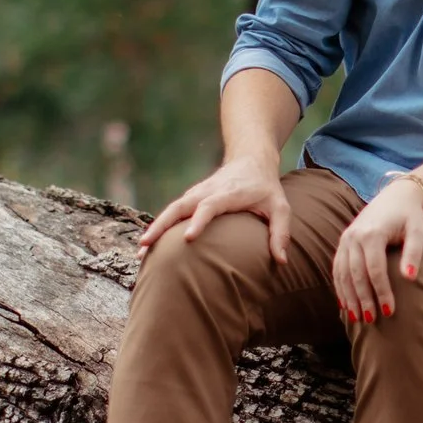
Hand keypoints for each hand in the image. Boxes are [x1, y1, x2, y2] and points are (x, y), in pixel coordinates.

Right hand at [136, 151, 291, 262]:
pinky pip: (172, 212)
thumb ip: (281, 233)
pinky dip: (159, 226)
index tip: (189, 238)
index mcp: (228, 193)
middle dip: (161, 225)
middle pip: (179, 206)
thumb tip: (282, 262)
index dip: (199, 221)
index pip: (209, 206)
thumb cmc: (266, 188)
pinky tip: (148, 245)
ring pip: (171, 209)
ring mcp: (196, 194)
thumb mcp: (280, 207)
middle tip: (146, 246)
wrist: (250, 159)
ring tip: (140, 251)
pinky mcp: (191, 199)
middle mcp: (207, 192)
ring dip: (155, 228)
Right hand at [331, 178, 422, 324]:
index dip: (381, 292)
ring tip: (356, 318)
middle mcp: (354, 236)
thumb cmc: (410, 215)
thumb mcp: (417, 231)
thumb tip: (410, 278)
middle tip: (371, 320)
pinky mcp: (343, 242)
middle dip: (363, 299)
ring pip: (343, 273)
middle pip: (356, 274)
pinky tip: (345, 303)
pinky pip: (337, 268)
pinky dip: (340, 287)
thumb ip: (414, 253)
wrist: (395, 195)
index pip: (375, 269)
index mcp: (372, 233)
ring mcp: (345, 239)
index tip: (389, 311)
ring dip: (349, 297)